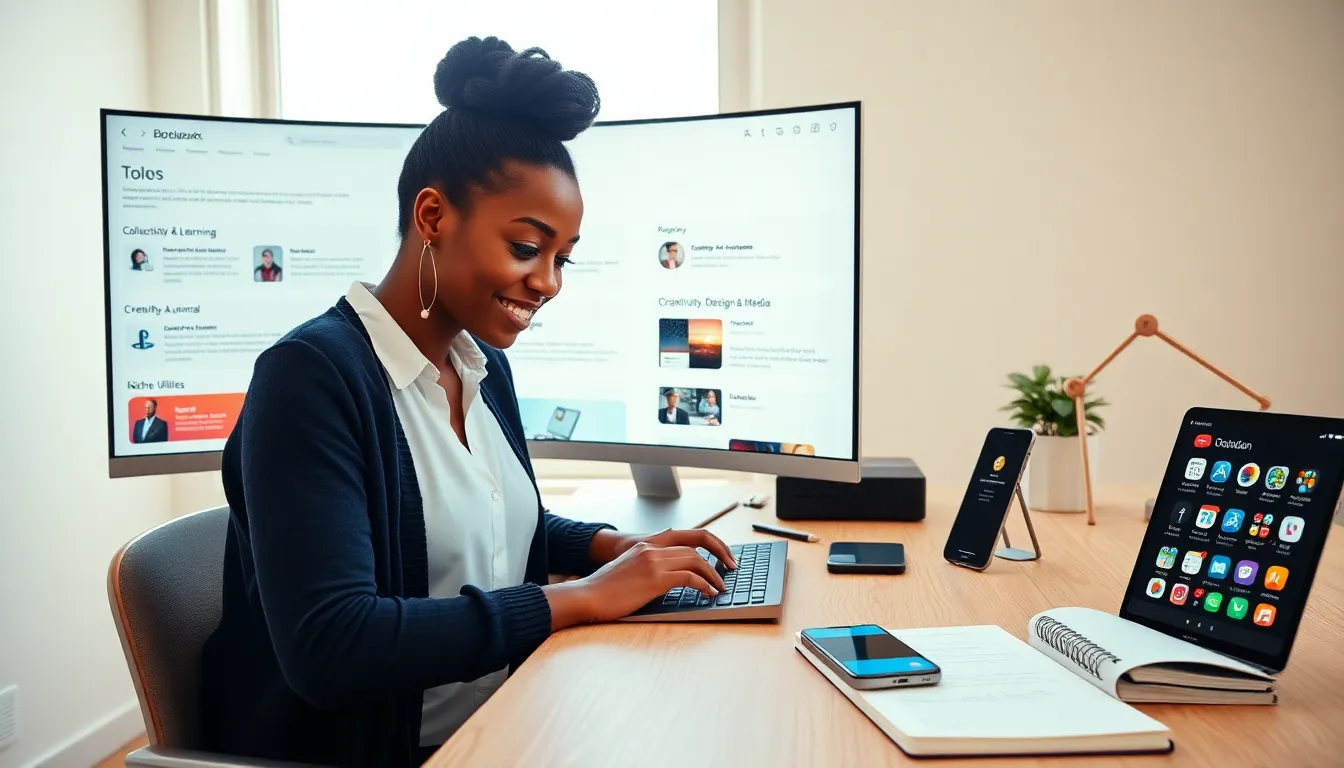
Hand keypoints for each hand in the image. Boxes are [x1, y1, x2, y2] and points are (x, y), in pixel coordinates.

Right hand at [546, 542, 729, 626]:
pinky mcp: (655, 578)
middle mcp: (652, 548)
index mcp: (647, 544)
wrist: (587, 597)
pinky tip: (709, 594)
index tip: (722, 555)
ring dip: (713, 575)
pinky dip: (704, 585)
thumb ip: (650, 567)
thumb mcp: (630, 570)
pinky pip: (690, 577)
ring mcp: (653, 561)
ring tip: (721, 587)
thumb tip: (673, 578)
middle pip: (696, 546)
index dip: (710, 543)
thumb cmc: (605, 590)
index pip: (687, 535)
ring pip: (696, 561)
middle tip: (731, 570)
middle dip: (719, 557)